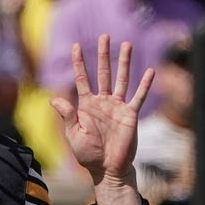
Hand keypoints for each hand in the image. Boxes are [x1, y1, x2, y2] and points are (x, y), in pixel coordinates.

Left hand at [50, 35, 153, 188]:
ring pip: (122, 79)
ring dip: (124, 62)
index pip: (82, 78)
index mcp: (86, 105)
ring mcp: (118, 107)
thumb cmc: (88, 154)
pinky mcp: (131, 115)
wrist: (107, 168)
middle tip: (104, 36)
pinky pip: (139, 97)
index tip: (76, 45)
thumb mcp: (74, 134)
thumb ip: (67, 115)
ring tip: (127, 44)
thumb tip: (54, 99)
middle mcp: (103, 102)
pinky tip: (151, 71)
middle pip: (103, 73)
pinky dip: (145, 84)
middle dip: (103, 54)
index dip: (79, 62)